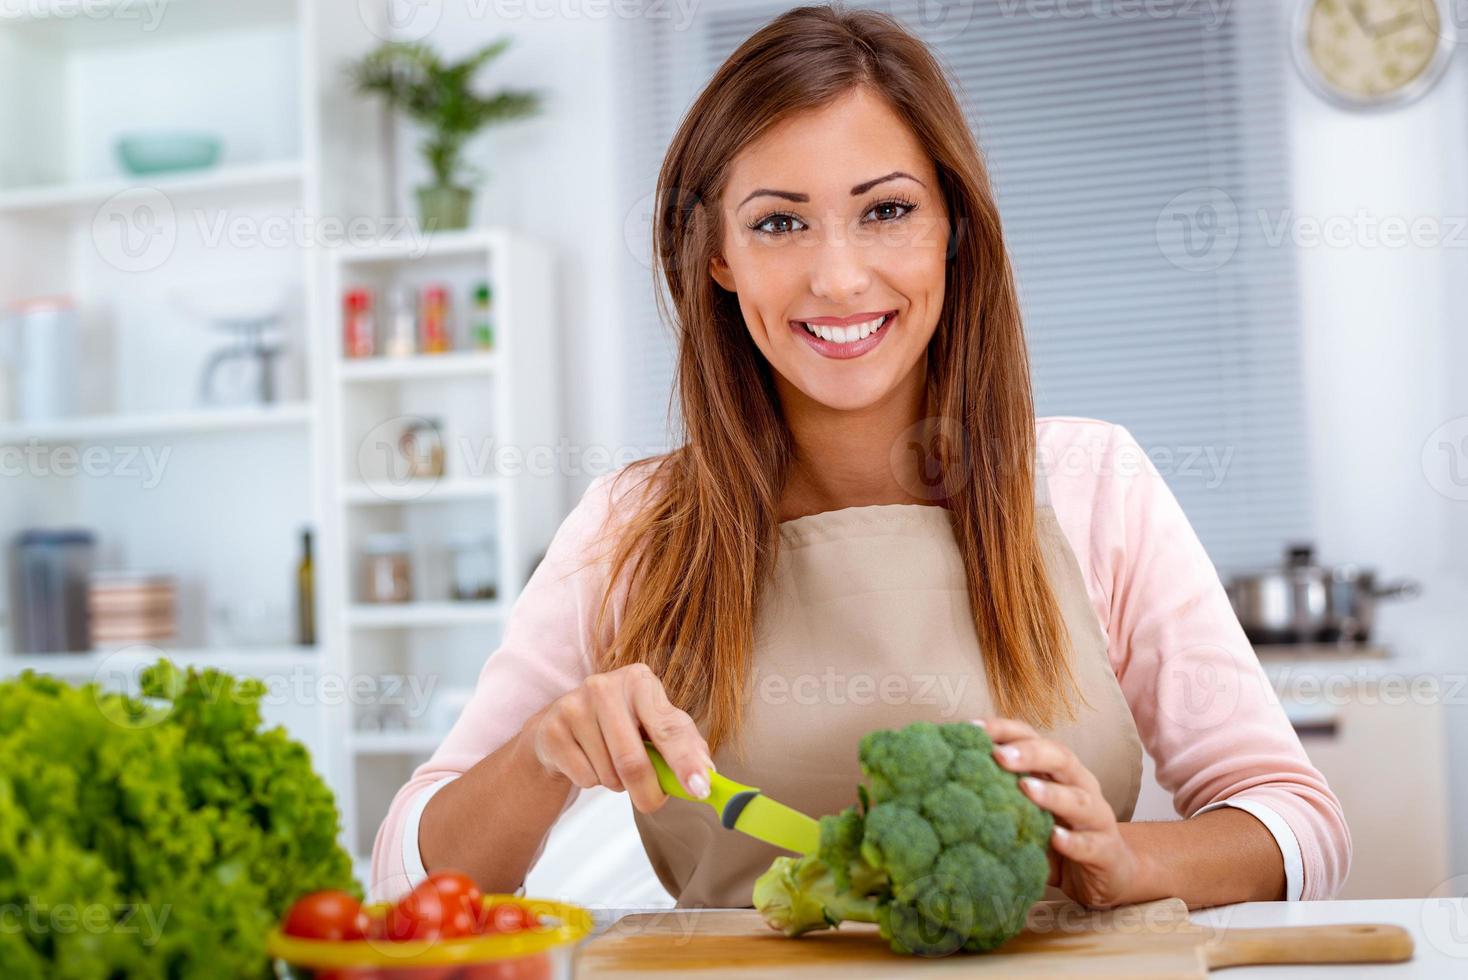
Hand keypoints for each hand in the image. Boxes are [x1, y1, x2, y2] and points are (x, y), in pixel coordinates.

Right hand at [527, 663, 713, 812]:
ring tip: (611, 761)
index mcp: (640, 681)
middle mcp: (605, 686)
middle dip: (648, 792)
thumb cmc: (622, 723)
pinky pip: (584, 778)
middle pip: (633, 762)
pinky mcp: (551, 730)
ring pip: (609, 774)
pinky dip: (594, 781)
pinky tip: (588, 759)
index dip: (686, 762)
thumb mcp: (655, 724)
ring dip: (618, 783)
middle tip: (653, 803)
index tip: (700, 790)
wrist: (564, 721)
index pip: (669, 729)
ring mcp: (574, 706)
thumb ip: (685, 745)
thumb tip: (707, 775)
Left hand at [976, 717, 1150, 908]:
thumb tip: (944, 786)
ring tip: (1025, 789)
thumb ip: (999, 799)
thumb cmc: (1058, 837)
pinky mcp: (1106, 851)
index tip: (971, 729)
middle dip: (1029, 753)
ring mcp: (1097, 818)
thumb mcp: (1026, 814)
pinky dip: (1073, 841)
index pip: (1032, 738)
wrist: (1111, 873)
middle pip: (1060, 758)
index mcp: (1058, 770)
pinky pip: (1090, 844)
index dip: (1004, 730)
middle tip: (998, 755)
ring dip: (1051, 793)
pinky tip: (1055, 839)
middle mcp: (1080, 785)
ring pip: (1078, 798)